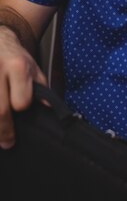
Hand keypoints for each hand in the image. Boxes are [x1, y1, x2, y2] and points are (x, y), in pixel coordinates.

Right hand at [0, 27, 46, 148]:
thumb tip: (48, 109)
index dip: (22, 106)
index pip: (20, 99)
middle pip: (0, 110)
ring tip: (0, 136)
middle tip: (8, 142)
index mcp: (18, 67)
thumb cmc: (16, 58)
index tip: (21, 110)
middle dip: (4, 130)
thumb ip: (41, 88)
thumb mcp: (34, 68)